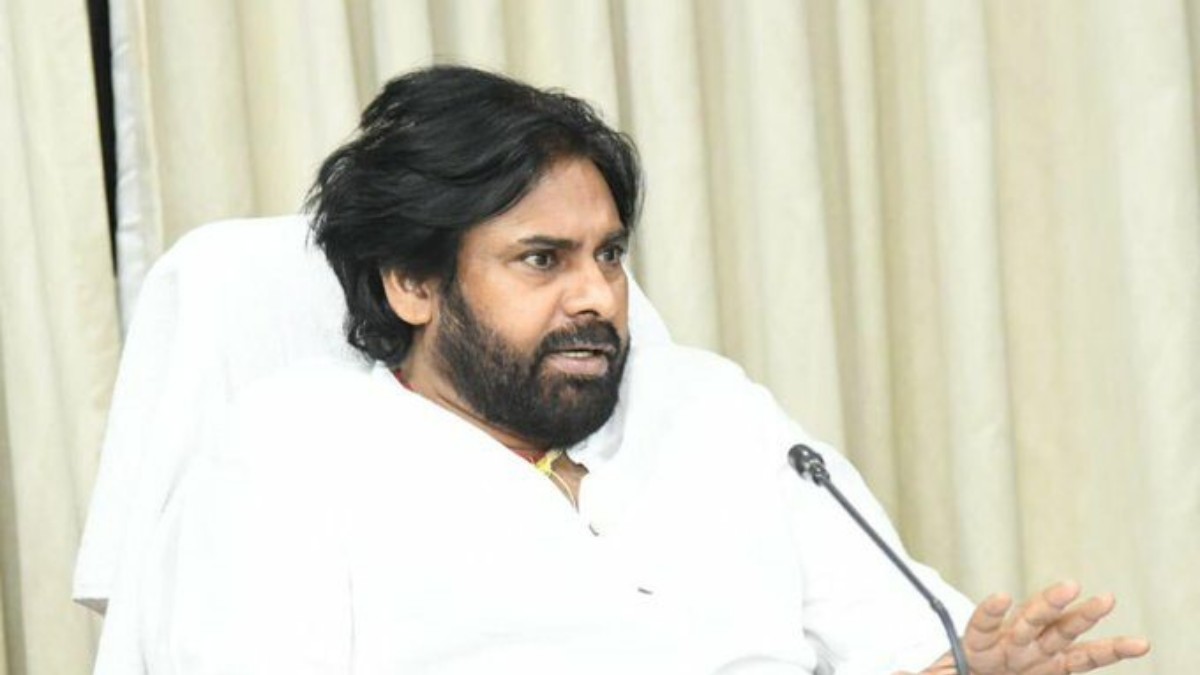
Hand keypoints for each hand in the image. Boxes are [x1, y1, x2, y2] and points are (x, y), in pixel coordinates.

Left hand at [899, 581, 1149, 673]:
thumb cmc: (950, 674)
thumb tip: (891, 674)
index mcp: (976, 647)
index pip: (982, 626)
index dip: (990, 613)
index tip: (1000, 598)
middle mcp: (1008, 646)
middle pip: (1028, 623)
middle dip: (1047, 605)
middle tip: (1069, 585)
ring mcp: (1033, 655)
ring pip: (1059, 634)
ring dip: (1083, 617)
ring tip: (1107, 599)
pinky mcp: (1052, 669)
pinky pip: (1082, 661)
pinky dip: (1108, 651)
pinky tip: (1138, 644)